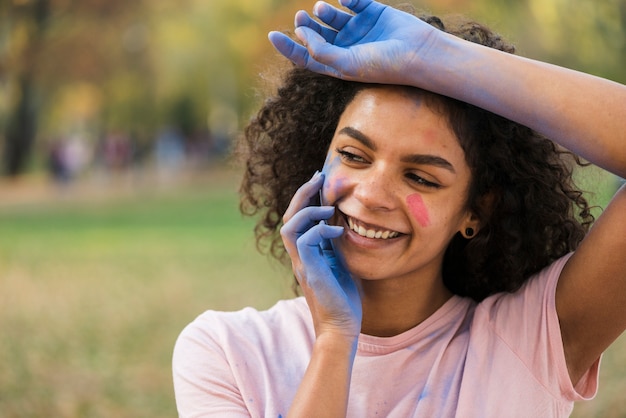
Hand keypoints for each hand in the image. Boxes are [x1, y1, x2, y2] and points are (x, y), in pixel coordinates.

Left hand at [268, 0, 439, 84]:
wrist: (417, 53)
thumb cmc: (382, 65)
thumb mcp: (345, 65)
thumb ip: (320, 51)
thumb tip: (300, 33)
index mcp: (337, 64)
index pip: (306, 57)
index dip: (288, 47)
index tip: (272, 35)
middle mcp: (346, 46)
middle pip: (316, 34)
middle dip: (305, 25)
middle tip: (301, 17)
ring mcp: (358, 28)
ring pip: (331, 16)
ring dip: (322, 11)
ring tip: (321, 9)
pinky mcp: (372, 11)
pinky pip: (353, 0)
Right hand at [281, 171, 361, 339]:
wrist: (340, 327)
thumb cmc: (343, 298)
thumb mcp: (341, 264)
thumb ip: (336, 246)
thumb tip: (343, 225)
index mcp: (306, 253)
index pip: (298, 219)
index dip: (306, 198)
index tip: (320, 181)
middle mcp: (299, 256)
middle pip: (289, 218)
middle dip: (303, 195)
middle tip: (319, 178)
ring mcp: (302, 264)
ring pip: (289, 227)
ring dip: (307, 211)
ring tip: (328, 207)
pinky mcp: (309, 271)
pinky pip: (304, 241)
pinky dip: (319, 230)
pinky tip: (337, 230)